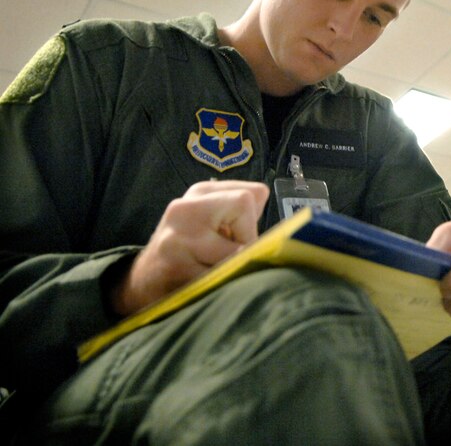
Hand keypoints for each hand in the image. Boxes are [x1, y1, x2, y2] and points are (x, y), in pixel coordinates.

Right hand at [110, 180, 269, 315]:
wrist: (143, 284)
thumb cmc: (190, 252)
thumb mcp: (213, 223)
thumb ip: (243, 214)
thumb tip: (280, 214)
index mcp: (201, 193)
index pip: (253, 193)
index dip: (253, 223)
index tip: (235, 239)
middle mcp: (186, 207)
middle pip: (244, 205)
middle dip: (246, 239)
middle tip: (227, 257)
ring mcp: (179, 235)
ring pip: (237, 245)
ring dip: (235, 267)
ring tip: (214, 271)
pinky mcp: (175, 264)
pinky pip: (221, 275)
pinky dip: (222, 284)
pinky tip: (205, 283)